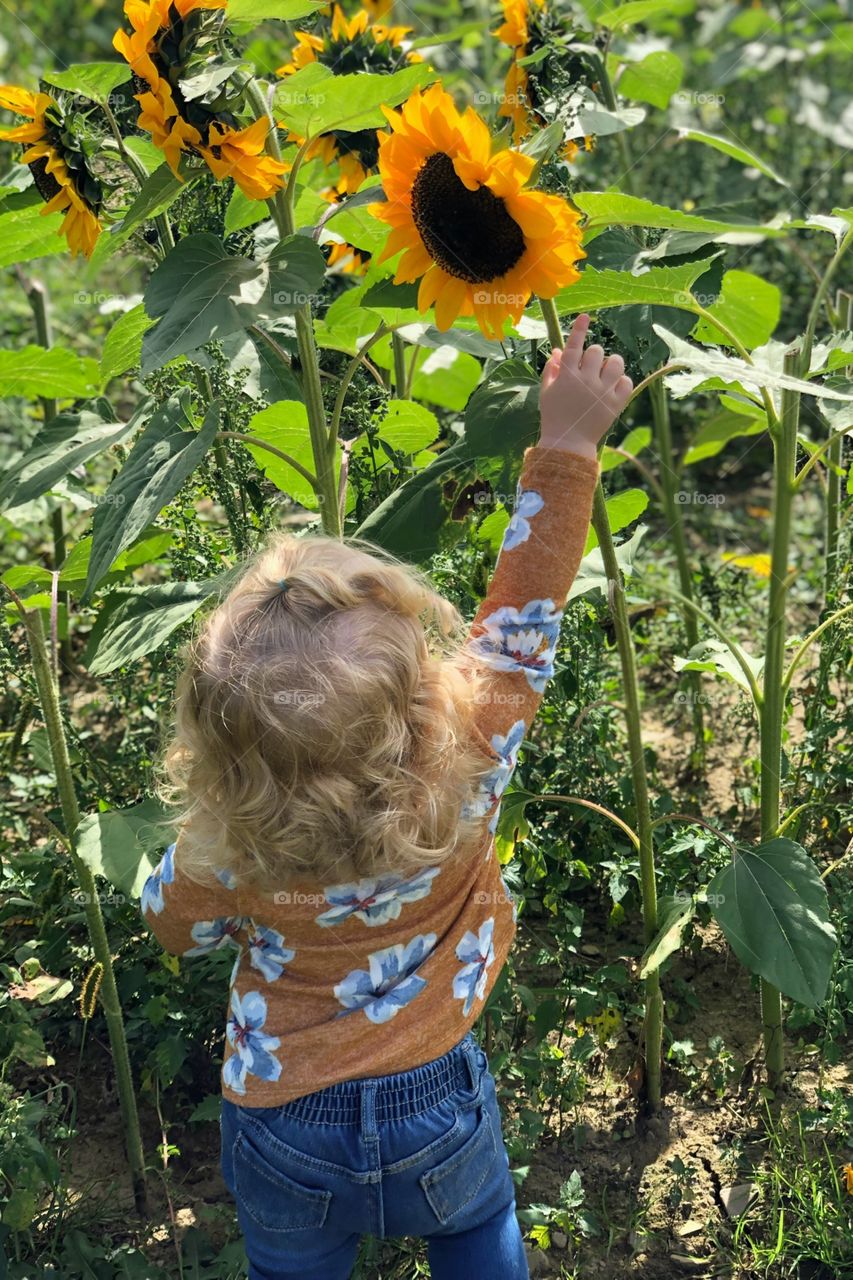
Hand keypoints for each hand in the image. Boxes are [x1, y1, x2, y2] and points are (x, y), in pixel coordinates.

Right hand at [539, 314, 633, 456]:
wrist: (568, 443)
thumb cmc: (554, 417)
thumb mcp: (547, 392)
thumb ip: (552, 369)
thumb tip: (559, 350)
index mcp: (567, 376)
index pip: (574, 346)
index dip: (580, 329)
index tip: (585, 317)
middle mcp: (586, 381)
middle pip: (597, 351)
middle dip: (594, 356)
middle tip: (590, 367)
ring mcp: (603, 392)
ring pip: (616, 363)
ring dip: (611, 365)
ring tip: (606, 374)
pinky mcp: (616, 404)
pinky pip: (627, 382)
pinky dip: (622, 381)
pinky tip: (614, 387)